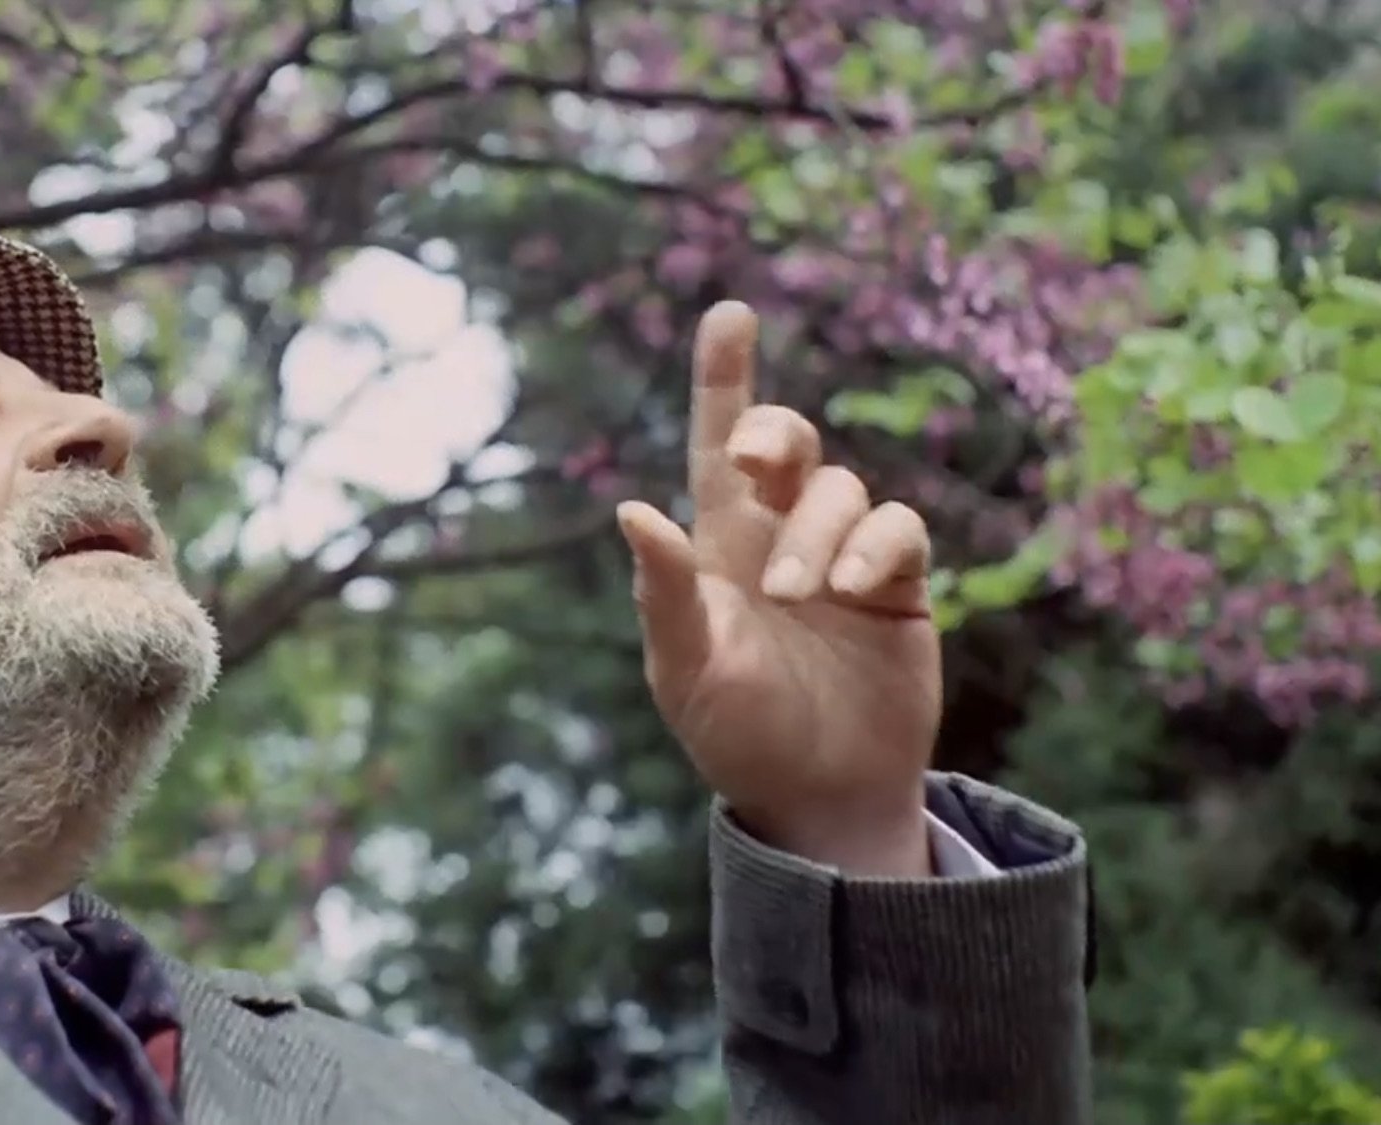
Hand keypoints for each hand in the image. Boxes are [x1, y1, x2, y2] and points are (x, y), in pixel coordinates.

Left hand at [618, 303, 941, 876]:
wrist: (817, 797)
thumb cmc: (737, 733)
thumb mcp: (686, 668)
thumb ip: (664, 593)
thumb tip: (631, 508)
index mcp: (717, 544)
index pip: (716, 444)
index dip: (724, 378)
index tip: (730, 314)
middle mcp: (781, 535)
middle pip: (786, 444)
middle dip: (773, 434)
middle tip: (752, 463)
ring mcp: (845, 557)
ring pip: (842, 489)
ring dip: (817, 529)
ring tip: (799, 593)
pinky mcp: (902, 586)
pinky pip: (900, 532)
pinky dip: (878, 547)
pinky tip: (853, 590)